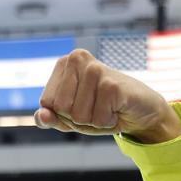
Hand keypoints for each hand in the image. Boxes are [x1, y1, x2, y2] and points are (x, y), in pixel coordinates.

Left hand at [33, 49, 180, 143]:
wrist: (140, 110)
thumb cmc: (102, 110)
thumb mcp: (70, 117)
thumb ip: (51, 118)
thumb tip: (41, 115)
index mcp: (65, 63)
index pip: (47, 102)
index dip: (63, 114)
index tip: (81, 105)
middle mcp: (78, 59)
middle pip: (60, 108)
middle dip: (77, 118)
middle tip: (96, 107)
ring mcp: (95, 70)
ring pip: (77, 116)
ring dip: (93, 121)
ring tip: (107, 107)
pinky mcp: (111, 84)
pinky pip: (96, 119)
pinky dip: (107, 121)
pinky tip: (117, 109)